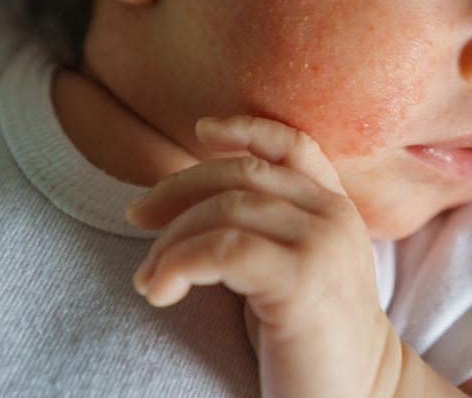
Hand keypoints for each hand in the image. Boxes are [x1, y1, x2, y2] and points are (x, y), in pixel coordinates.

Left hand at [126, 116, 404, 397]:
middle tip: (136, 217)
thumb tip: (192, 203)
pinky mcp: (303, 281)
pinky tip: (160, 290)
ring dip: (171, 241)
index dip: (246, 128)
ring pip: (225, 210)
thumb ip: (268, 229)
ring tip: (148, 279)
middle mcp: (333, 216)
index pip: (292, 145)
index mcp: (335, 208)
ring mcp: (322, 245)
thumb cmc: (315, 343)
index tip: (201, 131)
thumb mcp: (296, 269)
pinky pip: (223, 250)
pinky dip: (179, 264)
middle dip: (177, 190)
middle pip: (242, 174)